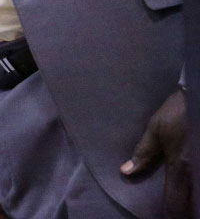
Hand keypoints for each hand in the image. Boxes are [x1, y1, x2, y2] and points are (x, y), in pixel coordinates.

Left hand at [121, 88, 190, 217]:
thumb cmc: (180, 111)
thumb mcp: (157, 129)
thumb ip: (144, 153)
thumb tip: (126, 172)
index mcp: (181, 168)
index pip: (176, 203)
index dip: (169, 216)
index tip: (163, 218)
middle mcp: (198, 172)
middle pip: (193, 205)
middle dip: (185, 211)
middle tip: (173, 211)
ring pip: (199, 194)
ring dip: (192, 199)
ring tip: (184, 200)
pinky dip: (196, 188)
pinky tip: (191, 188)